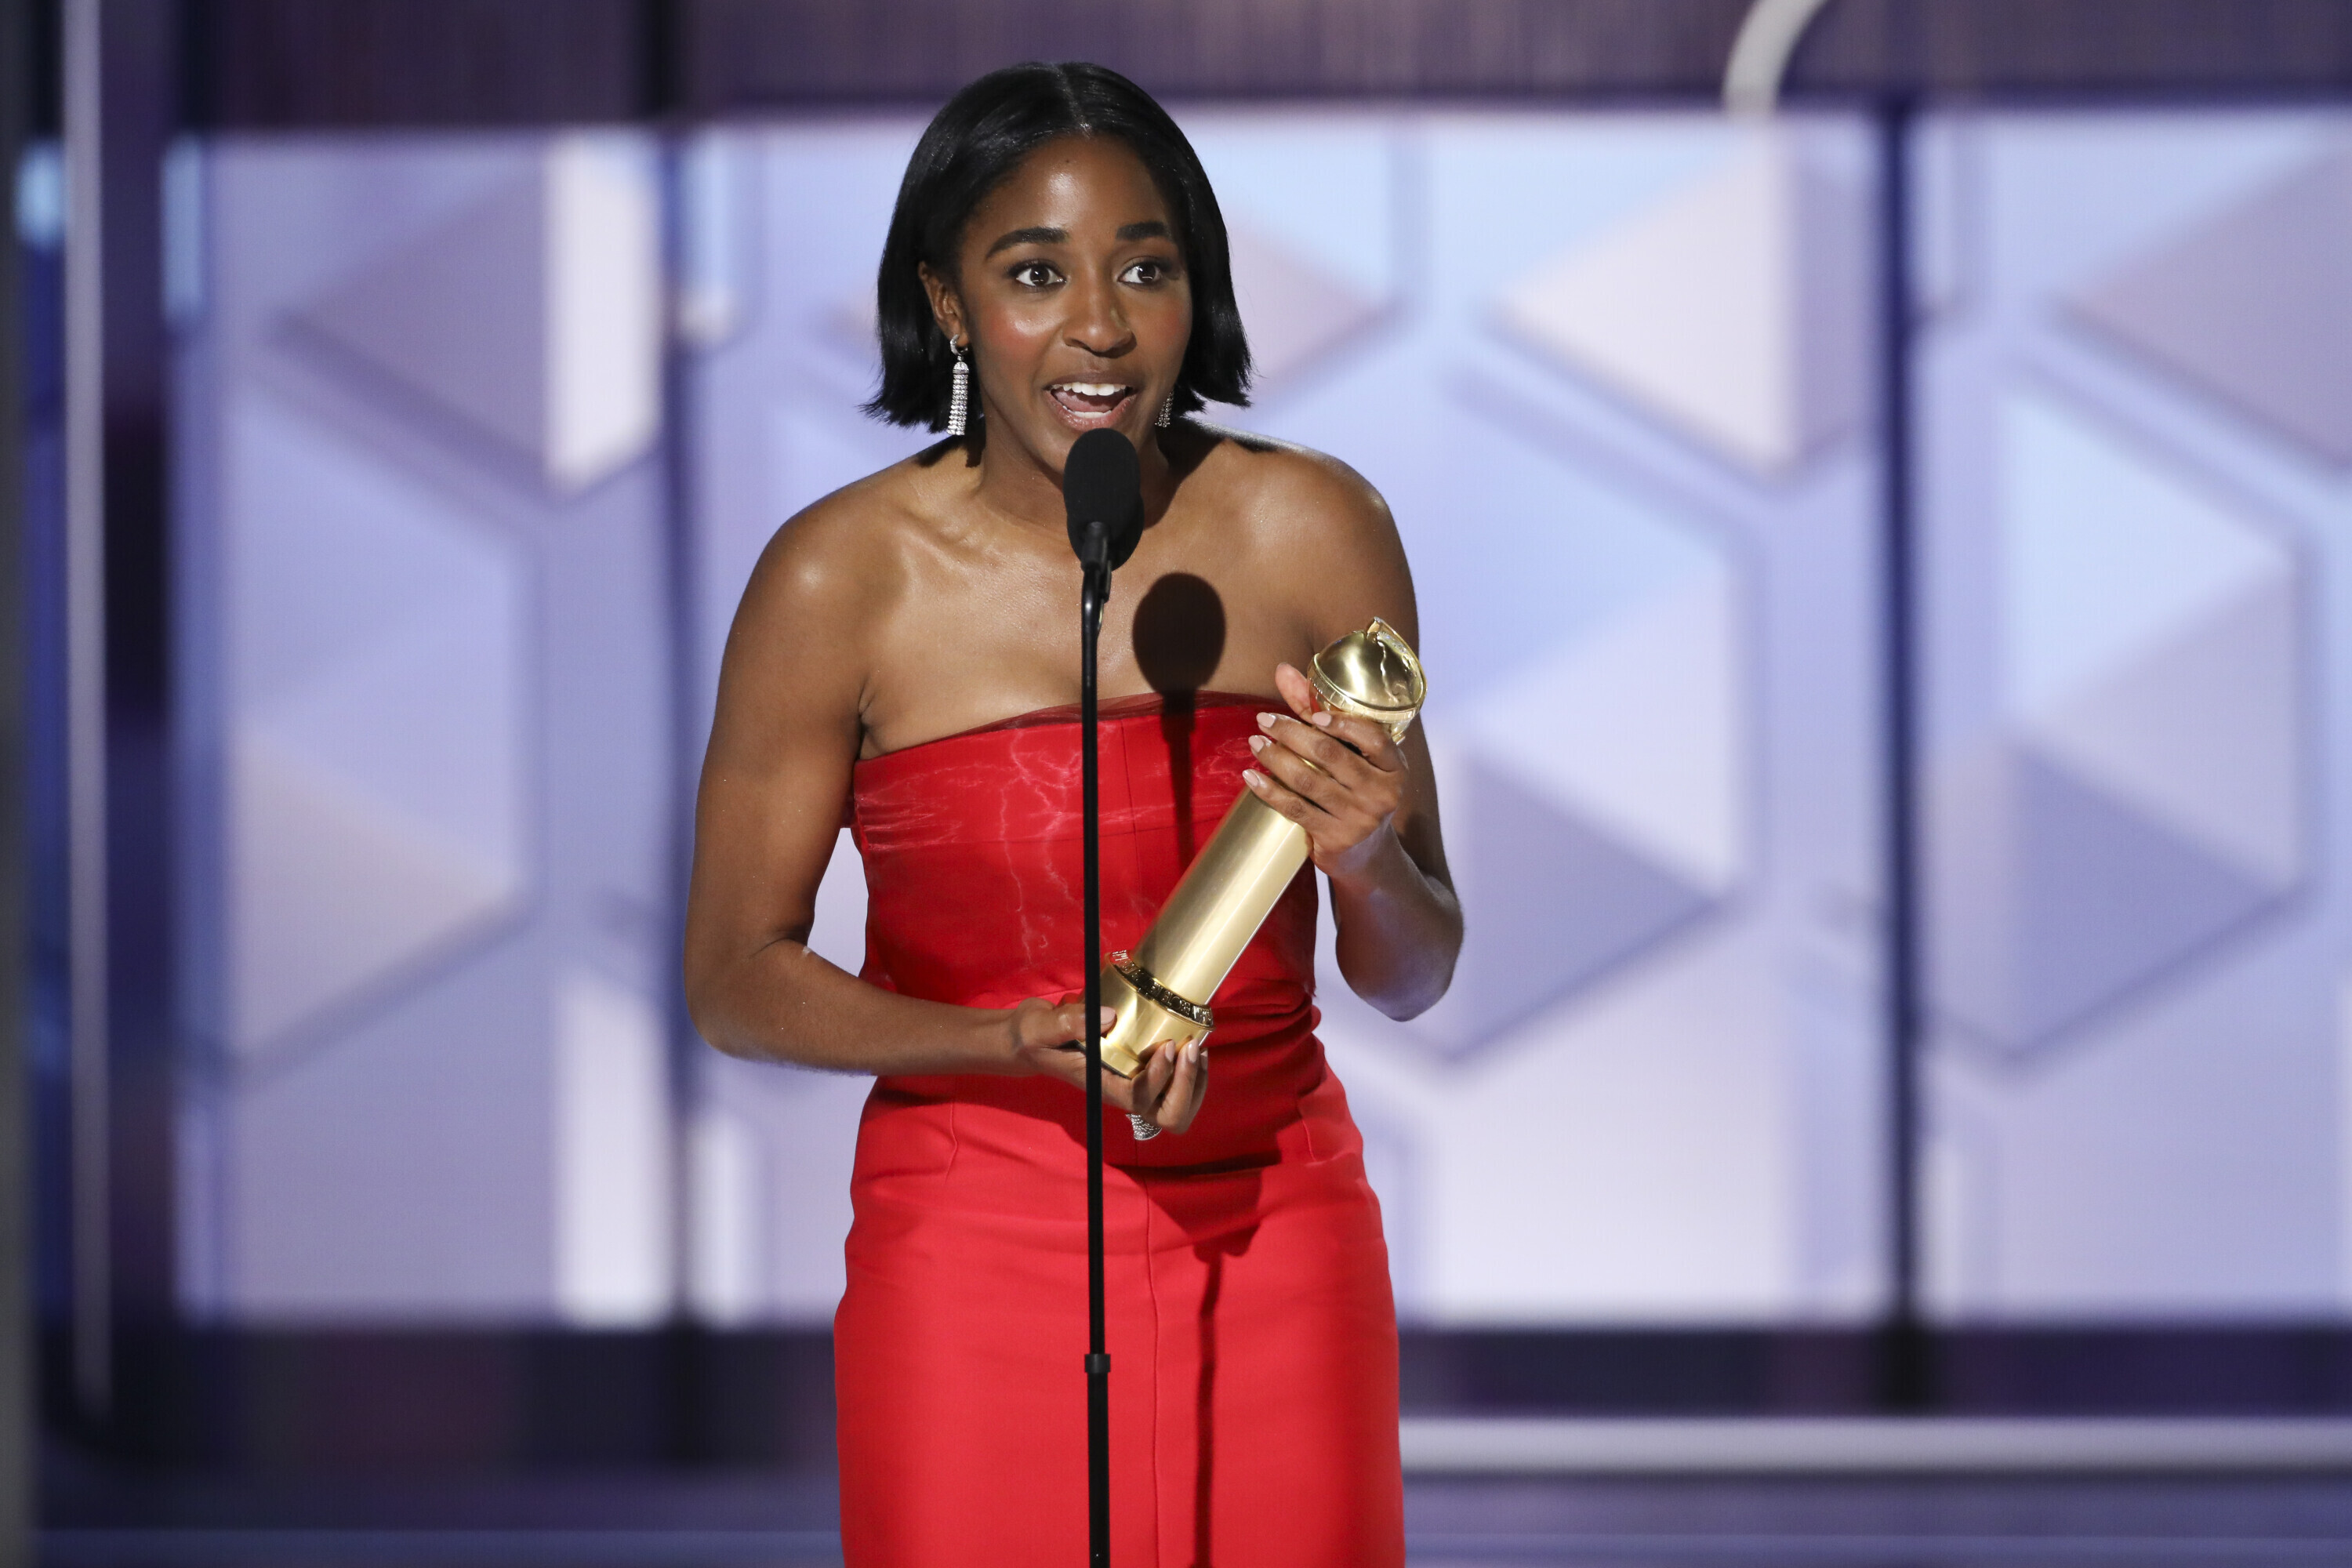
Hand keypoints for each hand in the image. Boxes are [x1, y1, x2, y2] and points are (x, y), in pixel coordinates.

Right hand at [1005, 995, 1208, 1134]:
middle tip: (1189, 1047)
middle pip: (1168, 1115)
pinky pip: (1178, 1087)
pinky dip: (1192, 1069)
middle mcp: (1122, 1091)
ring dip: (1195, 1079)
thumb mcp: (1039, 1027)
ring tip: (1196, 1046)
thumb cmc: (1033, 1037)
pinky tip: (1190, 1042)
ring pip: (1179, 1106)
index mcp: (1101, 1086)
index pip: (1139, 1099)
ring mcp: (1134, 1084)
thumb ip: (1068, 1022)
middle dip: (1187, 1085)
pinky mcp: (1141, 1072)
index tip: (1168, 1045)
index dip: (1161, 1078)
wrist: (1031, 1040)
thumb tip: (1110, 1016)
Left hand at [1241, 661, 1408, 884]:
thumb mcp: (1351, 755)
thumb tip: (1283, 670)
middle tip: (1264, 720)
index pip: (1373, 737)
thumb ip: (1318, 711)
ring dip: (1275, 758)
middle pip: (1331, 754)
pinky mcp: (1335, 838)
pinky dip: (1269, 790)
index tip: (1312, 713)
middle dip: (1292, 732)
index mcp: (1394, 767)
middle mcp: (1381, 793)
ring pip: (1308, 779)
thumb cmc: (1355, 791)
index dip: (1341, 722)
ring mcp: (1359, 818)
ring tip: (1255, 742)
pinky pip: (1295, 808)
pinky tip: (1251, 776)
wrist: (1366, 855)